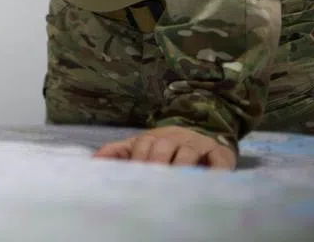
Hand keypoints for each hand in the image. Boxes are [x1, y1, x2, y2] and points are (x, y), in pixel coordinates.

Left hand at [93, 126, 235, 169]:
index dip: (138, 159)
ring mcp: (197, 145)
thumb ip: (117, 152)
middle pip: (163, 147)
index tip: (134, 173)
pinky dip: (217, 169)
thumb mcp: (139, 145)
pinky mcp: (220, 152)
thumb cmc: (165, 146)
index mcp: (153, 138)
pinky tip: (211, 180)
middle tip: (153, 180)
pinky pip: (219, 160)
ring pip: (187, 152)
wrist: (201, 131)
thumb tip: (94, 161)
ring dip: (181, 166)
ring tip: (177, 182)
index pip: (142, 145)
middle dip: (156, 162)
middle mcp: (174, 139)